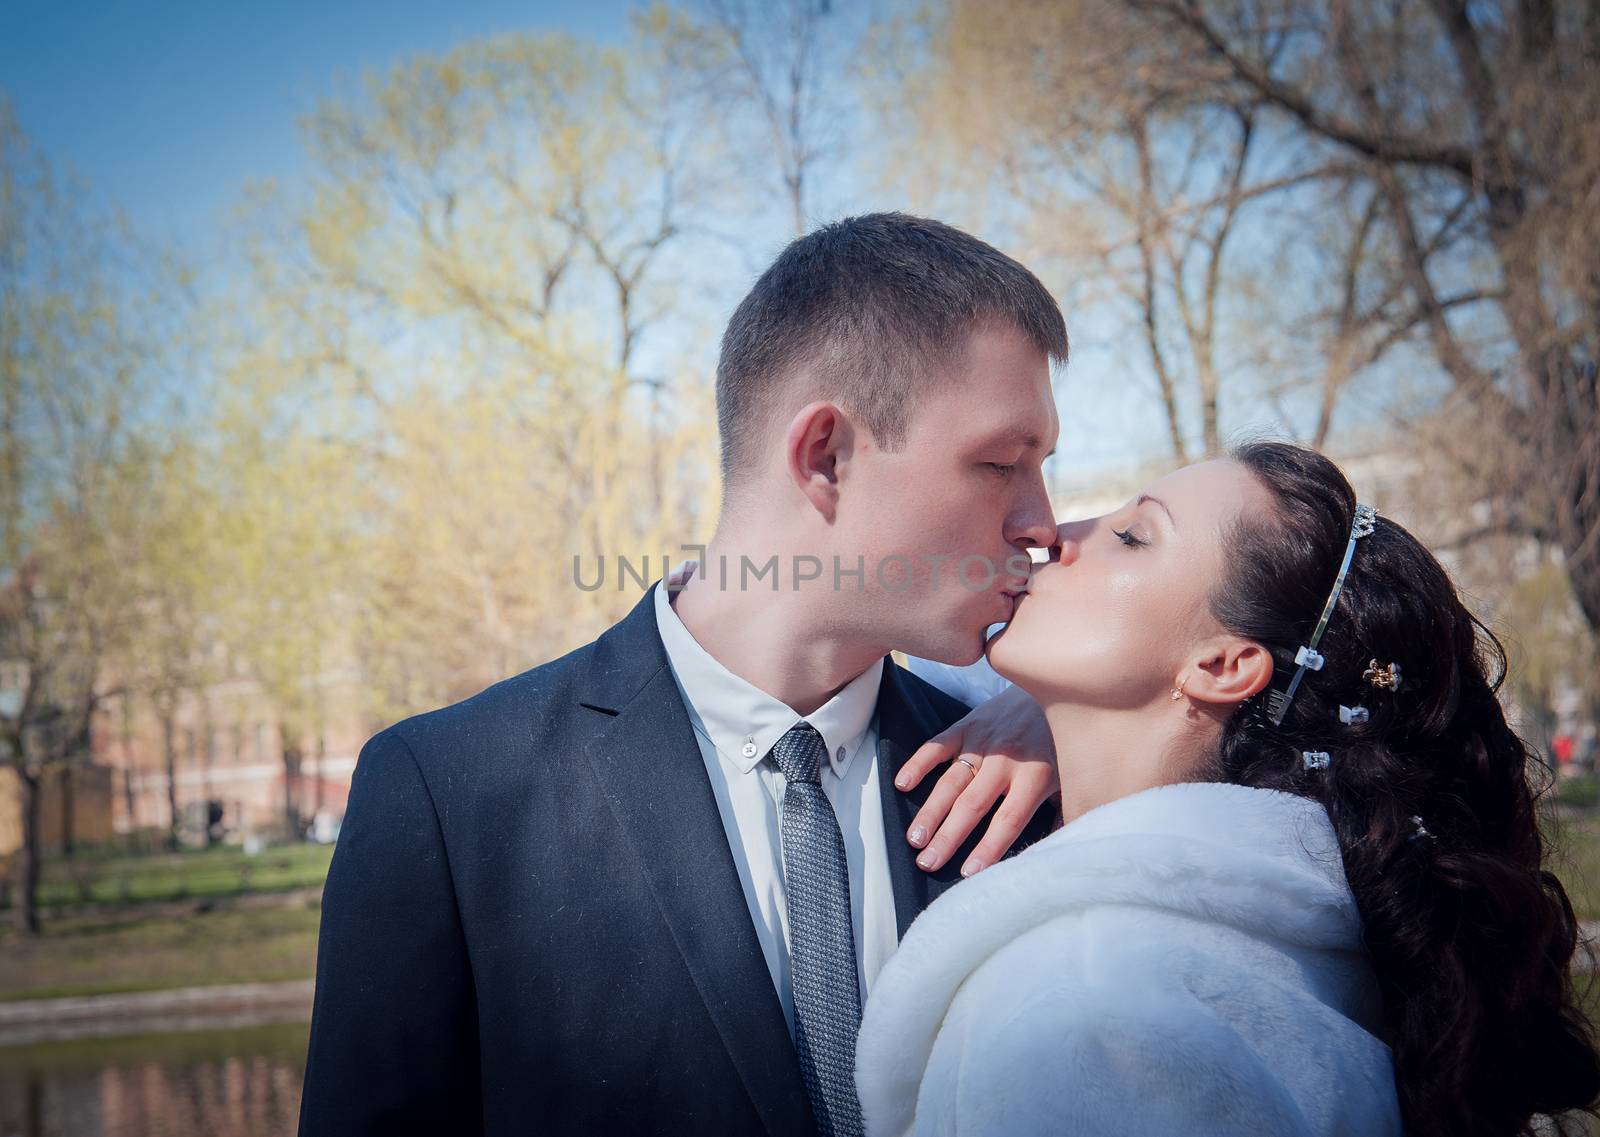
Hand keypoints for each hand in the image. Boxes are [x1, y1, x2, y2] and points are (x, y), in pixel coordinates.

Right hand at [895, 684, 1059, 876]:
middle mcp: (1005, 760)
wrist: (1054, 683)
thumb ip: (1064, 813)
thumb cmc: (1061, 741)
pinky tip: (901, 784)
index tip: (968, 873)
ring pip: (951, 781)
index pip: (1008, 820)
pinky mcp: (966, 724)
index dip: (988, 847)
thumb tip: (1056, 851)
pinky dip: (919, 763)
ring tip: (913, 838)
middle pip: (973, 805)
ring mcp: (982, 741)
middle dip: (948, 837)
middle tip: (927, 862)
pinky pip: (938, 745)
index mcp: (1035, 776)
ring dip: (930, 810)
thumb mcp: (1072, 777)